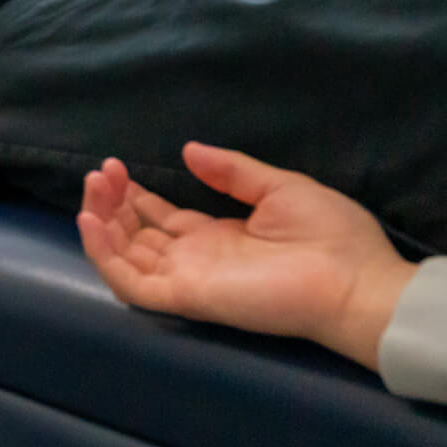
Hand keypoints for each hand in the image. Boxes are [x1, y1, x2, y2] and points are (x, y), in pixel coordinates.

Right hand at [76, 143, 416, 368]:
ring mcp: (187, 280)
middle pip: (135, 234)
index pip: (160, 219)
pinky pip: (130, 284)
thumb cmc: (330, 237)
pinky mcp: (186, 297)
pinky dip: (103, 255)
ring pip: (124, 256)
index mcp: (218, 238)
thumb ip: (232, 171)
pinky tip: (91, 219)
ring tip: (95, 185)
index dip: (133, 195)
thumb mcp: (279, 187)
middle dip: (111, 201)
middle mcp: (195, 260)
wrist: (355, 282)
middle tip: (102, 171)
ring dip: (101, 221)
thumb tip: (188, 149)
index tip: (115, 167)